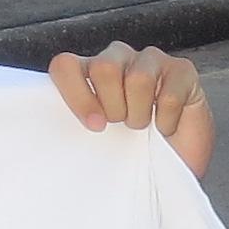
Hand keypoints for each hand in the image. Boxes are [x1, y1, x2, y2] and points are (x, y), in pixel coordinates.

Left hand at [47, 41, 212, 178]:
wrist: (172, 169)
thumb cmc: (128, 152)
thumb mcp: (93, 141)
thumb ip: (71, 124)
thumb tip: (46, 131)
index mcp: (87, 71)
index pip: (65, 65)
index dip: (76, 95)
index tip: (94, 126)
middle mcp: (117, 58)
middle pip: (103, 67)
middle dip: (114, 107)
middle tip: (122, 125)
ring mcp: (151, 60)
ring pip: (138, 79)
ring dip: (140, 115)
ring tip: (143, 127)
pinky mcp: (181, 70)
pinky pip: (168, 94)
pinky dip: (166, 121)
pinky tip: (165, 128)